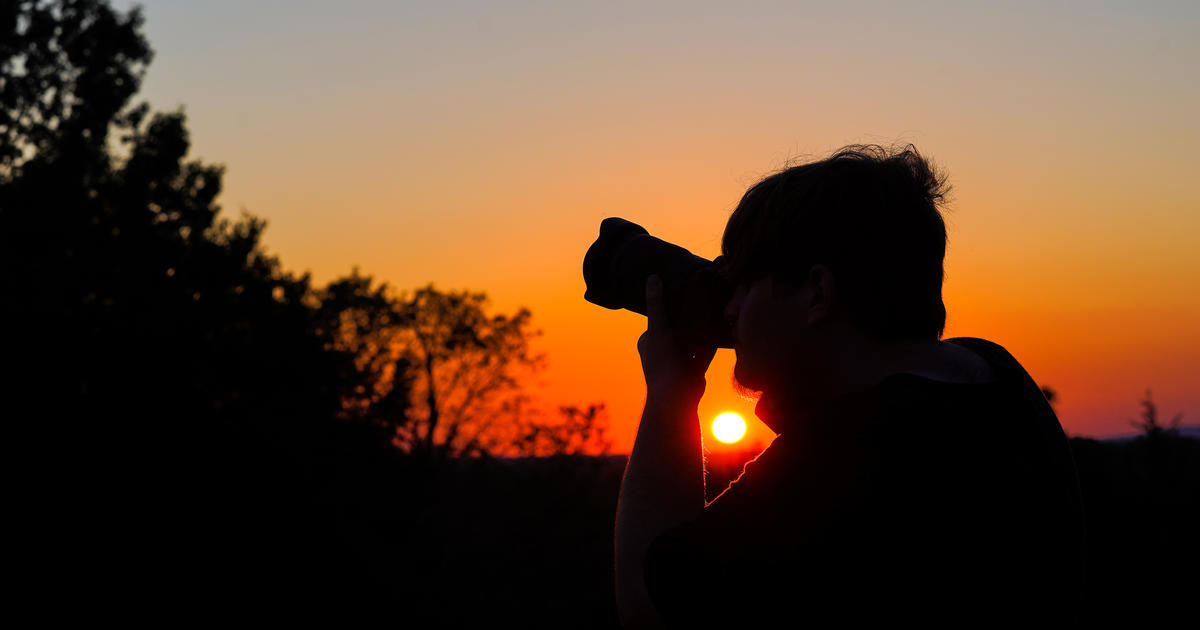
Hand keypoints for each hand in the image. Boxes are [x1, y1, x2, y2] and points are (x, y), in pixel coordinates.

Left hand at [637, 275, 717, 401]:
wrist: (678, 398)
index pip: (657, 318)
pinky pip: (704, 351)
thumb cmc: (663, 361)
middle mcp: (661, 351)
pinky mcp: (694, 370)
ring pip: (691, 340)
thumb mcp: (658, 328)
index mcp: (648, 341)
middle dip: (686, 317)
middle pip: (675, 328)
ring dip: (699, 329)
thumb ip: (656, 305)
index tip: (681, 288)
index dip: (668, 304)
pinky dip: (711, 342)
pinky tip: (721, 329)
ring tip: (712, 310)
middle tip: (700, 296)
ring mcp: (678, 361)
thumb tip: (652, 277)